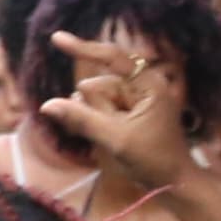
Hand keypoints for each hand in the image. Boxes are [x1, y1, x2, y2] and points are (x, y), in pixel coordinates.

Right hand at [39, 28, 197, 191]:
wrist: (174, 182)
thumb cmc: (153, 158)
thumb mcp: (115, 139)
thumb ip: (81, 119)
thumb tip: (46, 105)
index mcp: (149, 85)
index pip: (113, 59)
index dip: (84, 48)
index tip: (56, 38)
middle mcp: (144, 86)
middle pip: (101, 84)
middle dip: (95, 106)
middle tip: (110, 133)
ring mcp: (137, 99)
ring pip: (98, 97)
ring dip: (95, 116)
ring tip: (112, 139)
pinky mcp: (131, 111)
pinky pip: (102, 108)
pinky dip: (98, 120)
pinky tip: (109, 137)